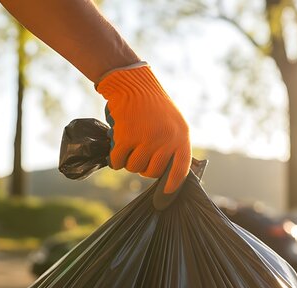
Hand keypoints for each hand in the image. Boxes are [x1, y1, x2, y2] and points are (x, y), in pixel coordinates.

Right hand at [96, 65, 190, 193]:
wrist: (133, 84)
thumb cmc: (153, 105)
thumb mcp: (174, 123)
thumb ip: (175, 145)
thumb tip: (172, 173)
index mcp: (181, 136)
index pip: (181, 169)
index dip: (173, 185)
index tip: (166, 195)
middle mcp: (166, 139)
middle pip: (153, 172)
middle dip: (144, 169)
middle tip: (140, 157)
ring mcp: (147, 139)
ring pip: (135, 168)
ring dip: (129, 162)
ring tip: (130, 147)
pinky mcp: (127, 138)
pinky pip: (119, 161)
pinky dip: (116, 159)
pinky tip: (117, 150)